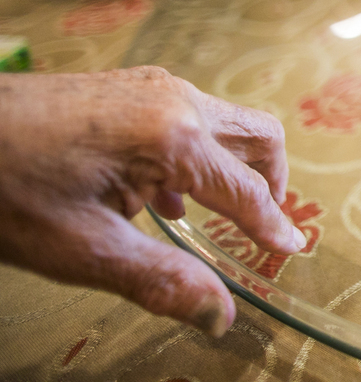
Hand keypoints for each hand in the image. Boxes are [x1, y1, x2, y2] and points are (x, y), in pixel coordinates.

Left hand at [0, 67, 300, 336]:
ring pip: (226, 124)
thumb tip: (220, 315)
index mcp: (174, 138)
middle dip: (271, 183)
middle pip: (258, 136)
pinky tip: (160, 194)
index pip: (246, 191)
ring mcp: (154, 86)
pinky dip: (199, 153)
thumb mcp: (83, 248)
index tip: (292, 251)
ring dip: (231, 169)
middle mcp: (177, 101)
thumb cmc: (8, 187)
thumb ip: (161, 279)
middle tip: (263, 228)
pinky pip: (191, 116)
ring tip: (206, 218)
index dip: (271, 227)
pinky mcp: (131, 86)